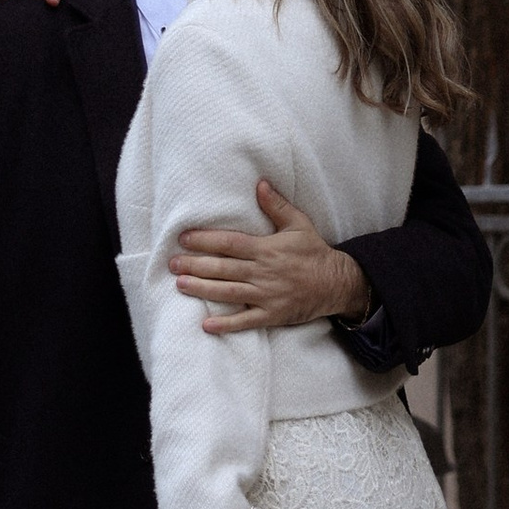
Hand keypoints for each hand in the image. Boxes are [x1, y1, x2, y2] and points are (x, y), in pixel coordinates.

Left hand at [175, 180, 370, 334]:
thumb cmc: (314, 252)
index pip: (230, 243)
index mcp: (266, 249)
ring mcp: (266, 295)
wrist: (336, 283)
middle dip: (195, 264)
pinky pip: (246, 321)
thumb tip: (260, 184)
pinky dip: (226, 324)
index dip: (205, 240)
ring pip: (228, 292)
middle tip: (172, 263)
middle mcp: (262, 272)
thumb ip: (277, 205)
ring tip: (180, 284)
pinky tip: (206, 324)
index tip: (184, 238)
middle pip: (223, 268)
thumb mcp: (298, 224)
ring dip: (202, 289)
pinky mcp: (271, 315)